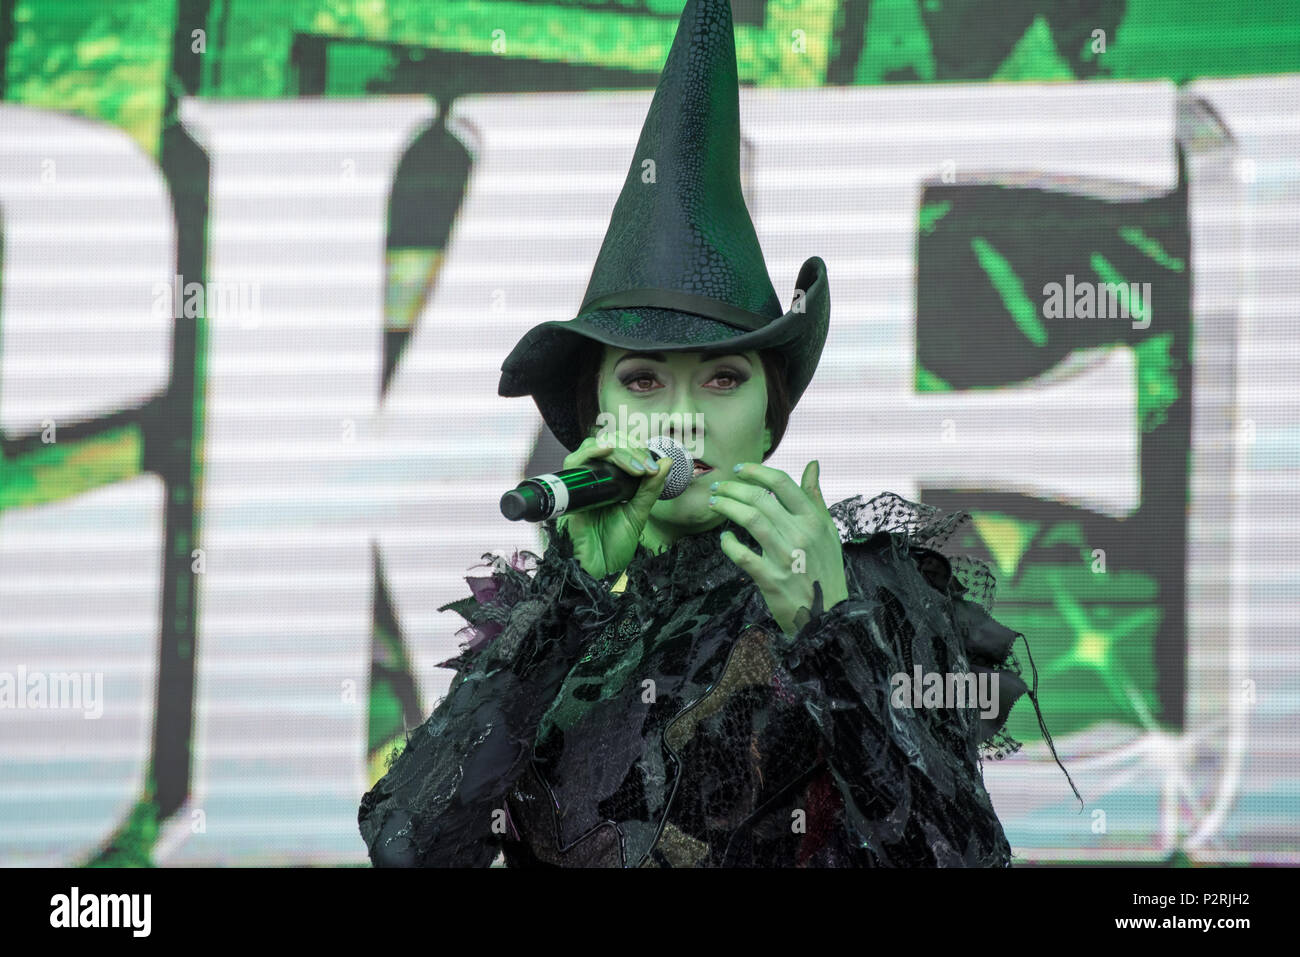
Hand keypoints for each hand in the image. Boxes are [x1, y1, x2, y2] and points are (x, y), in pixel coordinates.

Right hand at [554, 432, 671, 579]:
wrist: (602, 568)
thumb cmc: (617, 543)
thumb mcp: (639, 513)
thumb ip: (651, 488)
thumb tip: (667, 461)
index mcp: (612, 481)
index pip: (620, 450)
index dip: (637, 450)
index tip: (654, 467)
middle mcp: (596, 478)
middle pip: (607, 445)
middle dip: (630, 450)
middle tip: (646, 467)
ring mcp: (582, 483)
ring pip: (592, 448)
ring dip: (616, 451)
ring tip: (635, 466)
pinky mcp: (571, 491)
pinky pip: (574, 463)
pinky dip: (590, 452)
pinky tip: (606, 451)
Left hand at [710, 459, 848, 636]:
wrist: (828, 615)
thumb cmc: (825, 569)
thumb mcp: (828, 531)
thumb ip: (815, 497)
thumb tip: (812, 465)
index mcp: (813, 520)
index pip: (782, 484)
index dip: (757, 471)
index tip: (739, 469)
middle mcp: (799, 534)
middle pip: (761, 498)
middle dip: (733, 488)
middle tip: (718, 487)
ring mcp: (784, 557)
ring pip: (750, 520)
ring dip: (727, 507)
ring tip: (714, 504)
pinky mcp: (771, 579)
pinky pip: (743, 555)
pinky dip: (729, 544)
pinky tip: (724, 538)